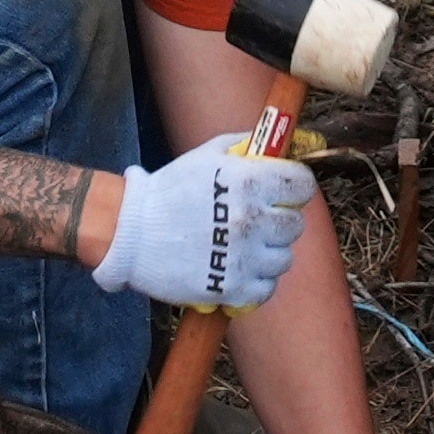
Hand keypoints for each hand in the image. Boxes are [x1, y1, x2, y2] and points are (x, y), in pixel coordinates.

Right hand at [88, 131, 313, 310]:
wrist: (131, 233)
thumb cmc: (169, 190)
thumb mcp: (206, 156)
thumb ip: (242, 147)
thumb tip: (271, 144)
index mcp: (249, 182)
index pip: (302, 186)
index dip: (295, 189)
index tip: (285, 194)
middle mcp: (251, 219)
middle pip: (295, 225)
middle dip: (279, 222)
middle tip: (257, 223)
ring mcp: (243, 256)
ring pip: (283, 259)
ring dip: (267, 254)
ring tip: (243, 248)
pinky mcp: (232, 288)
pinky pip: (266, 288)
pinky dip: (256, 282)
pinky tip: (238, 269)